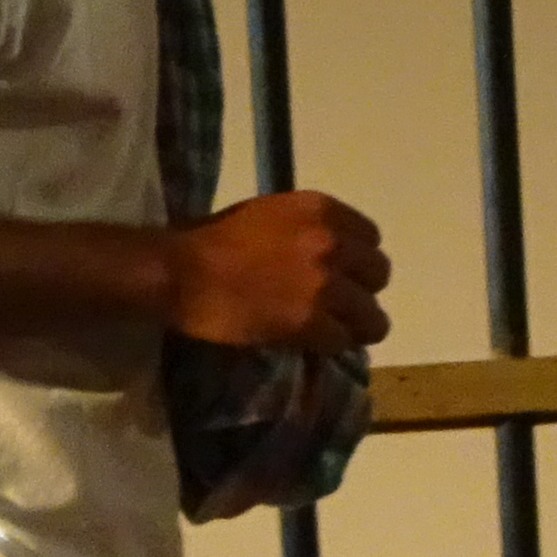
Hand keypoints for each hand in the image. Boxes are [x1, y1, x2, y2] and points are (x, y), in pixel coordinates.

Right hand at [161, 189, 389, 355]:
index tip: (345, 272)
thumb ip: (303, 228)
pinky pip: (340, 340)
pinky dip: (331, 345)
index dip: (358, 259)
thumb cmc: (208, 238)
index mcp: (322, 210)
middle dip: (363, 291)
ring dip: (357, 326)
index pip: (371, 237)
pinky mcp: (309, 321)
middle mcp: (332, 242)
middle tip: (343, 305)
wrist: (179, 270)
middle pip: (378, 274)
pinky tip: (316, 345)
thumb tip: (318, 251)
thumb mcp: (266, 215)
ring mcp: (324, 284)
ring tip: (342, 334)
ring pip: (369, 314)